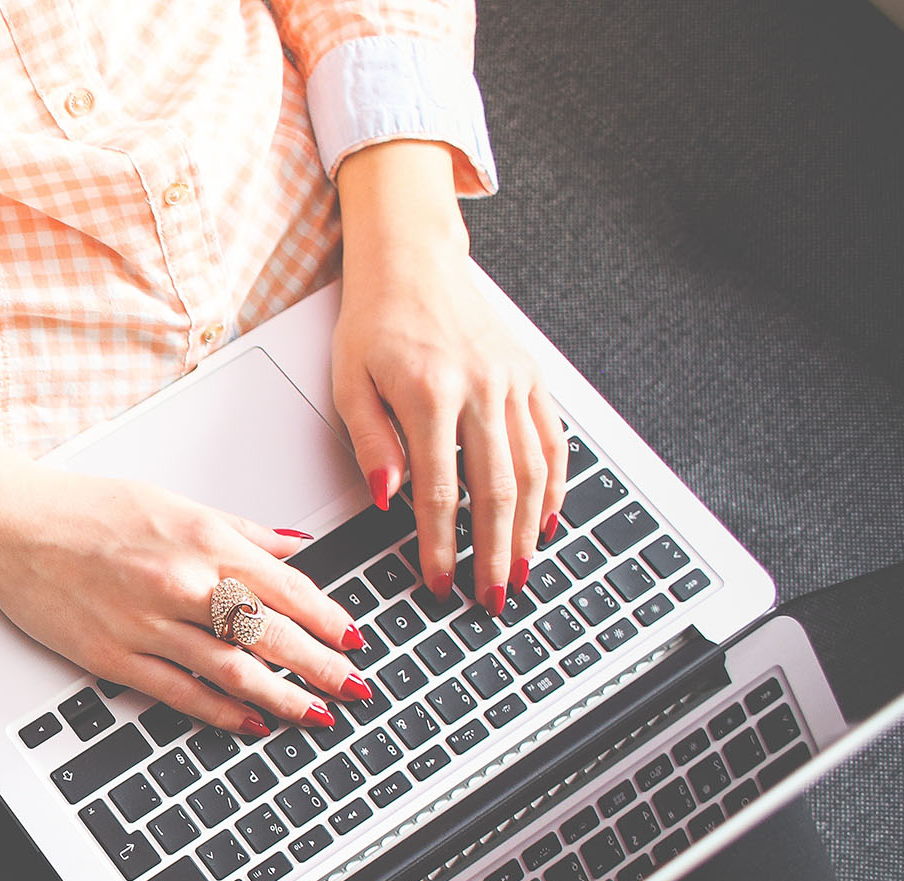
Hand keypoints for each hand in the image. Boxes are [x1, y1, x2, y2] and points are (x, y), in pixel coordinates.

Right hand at [0, 463, 368, 733]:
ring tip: (317, 715)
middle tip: (355, 689)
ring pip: (234, 670)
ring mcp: (148, 624)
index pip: (286, 587)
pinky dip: (223, 711)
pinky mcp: (115, 656)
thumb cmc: (85, 509)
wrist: (11, 525)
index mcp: (202, 539)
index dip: (328, 619)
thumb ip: (239, 530)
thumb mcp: (173, 502)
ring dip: (283, 697)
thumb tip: (293, 546)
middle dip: (322, 667)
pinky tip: (251, 722)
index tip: (355, 640)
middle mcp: (182, 582)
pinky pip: (181, 692)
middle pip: (271, 634)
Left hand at [334, 142, 568, 613]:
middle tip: (493, 597)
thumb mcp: (349, 381)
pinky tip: (546, 519)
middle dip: (495, 552)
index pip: (440, 491)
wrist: (412, 260)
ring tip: (522, 571)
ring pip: (534, 470)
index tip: (438, 581)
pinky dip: (554, 484)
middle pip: (497, 490)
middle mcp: (481, 388)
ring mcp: (513, 381)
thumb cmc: (374, 321)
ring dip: (530, 529)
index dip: (441, 545)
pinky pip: (552, 439)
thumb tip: (388, 498)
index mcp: (430, 394)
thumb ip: (370, 442)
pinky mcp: (531, 375)